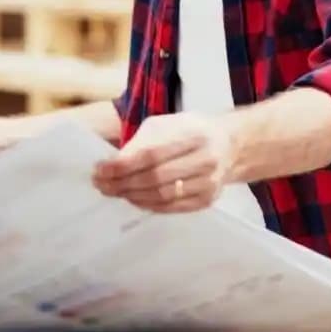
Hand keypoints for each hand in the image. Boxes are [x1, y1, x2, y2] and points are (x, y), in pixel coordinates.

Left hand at [92, 113, 235, 212]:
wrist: (230, 145)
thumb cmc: (191, 131)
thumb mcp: (168, 124)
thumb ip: (142, 141)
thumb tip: (114, 164)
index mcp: (194, 135)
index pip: (152, 154)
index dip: (123, 165)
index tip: (100, 169)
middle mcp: (205, 160)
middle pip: (155, 178)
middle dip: (122, 183)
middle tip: (100, 184)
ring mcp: (208, 183)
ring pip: (162, 196)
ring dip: (132, 196)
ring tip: (113, 191)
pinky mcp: (207, 200)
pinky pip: (171, 207)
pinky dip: (148, 205)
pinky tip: (134, 198)